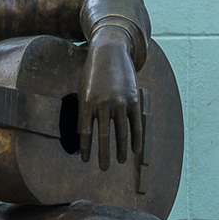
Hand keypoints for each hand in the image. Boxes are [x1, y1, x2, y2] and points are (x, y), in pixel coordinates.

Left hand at [78, 28, 142, 168]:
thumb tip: (83, 134)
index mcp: (87, 103)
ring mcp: (119, 102)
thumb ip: (84, 111)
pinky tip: (135, 150)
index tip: (86, 160)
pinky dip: (136, 138)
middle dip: (103, 155)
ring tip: (120, 161)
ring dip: (120, 149)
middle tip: (103, 169)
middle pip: (104, 136)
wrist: (109, 51)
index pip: (85, 133)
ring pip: (121, 132)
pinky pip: (135, 124)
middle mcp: (103, 104)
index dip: (86, 148)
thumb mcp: (83, 90)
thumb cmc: (93, 73)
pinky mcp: (132, 99)